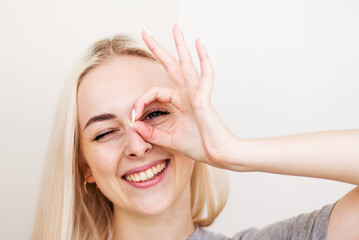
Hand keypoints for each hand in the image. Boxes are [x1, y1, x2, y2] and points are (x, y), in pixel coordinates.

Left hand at [131, 23, 236, 167]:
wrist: (219, 154)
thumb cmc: (200, 146)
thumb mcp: (169, 140)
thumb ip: (151, 133)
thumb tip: (134, 125)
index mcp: (180, 102)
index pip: (154, 92)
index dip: (140, 102)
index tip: (133, 117)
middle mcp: (187, 93)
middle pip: (171, 65)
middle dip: (157, 48)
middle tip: (145, 31)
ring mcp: (197, 94)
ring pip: (187, 64)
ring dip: (180, 45)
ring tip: (176, 27)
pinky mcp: (204, 99)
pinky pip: (205, 75)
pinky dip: (203, 58)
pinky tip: (199, 42)